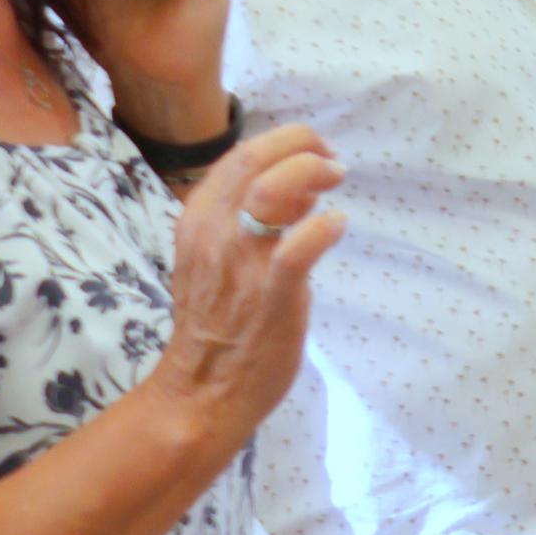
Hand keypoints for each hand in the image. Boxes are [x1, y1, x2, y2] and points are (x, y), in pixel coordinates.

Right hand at [154, 128, 345, 436]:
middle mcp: (214, 233)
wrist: (202, 391)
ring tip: (336, 181)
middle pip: (254, 160)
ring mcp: (242, 263)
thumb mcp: (217, 258)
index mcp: (198, 221)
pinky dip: (324, 226)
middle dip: (302, 146)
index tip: (313, 151)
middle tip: (332, 161)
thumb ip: (248, 220)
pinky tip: (337, 224)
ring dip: (312, 173)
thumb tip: (300, 186)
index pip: (238, 156)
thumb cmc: (218, 323)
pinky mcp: (271, 293)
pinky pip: (298, 247)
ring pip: (272, 190)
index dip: (283, 142)